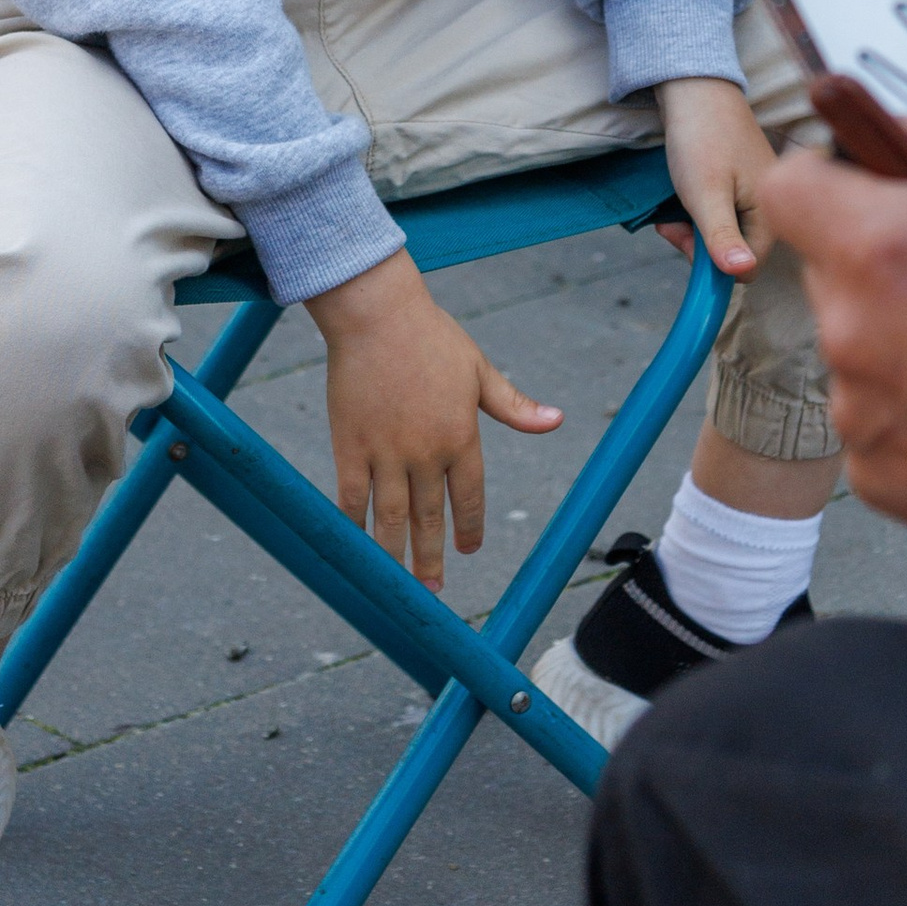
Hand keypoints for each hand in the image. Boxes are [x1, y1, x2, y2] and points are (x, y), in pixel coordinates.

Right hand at [310, 249, 561, 587]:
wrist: (376, 314)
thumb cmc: (431, 338)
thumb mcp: (480, 370)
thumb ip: (514, 406)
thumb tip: (557, 420)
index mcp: (462, 436)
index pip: (469, 497)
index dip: (468, 528)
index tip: (467, 549)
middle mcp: (426, 452)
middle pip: (429, 517)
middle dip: (431, 557)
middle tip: (432, 591)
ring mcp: (385, 452)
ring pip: (390, 517)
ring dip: (395, 554)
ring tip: (397, 582)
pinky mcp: (349, 446)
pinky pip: (351, 496)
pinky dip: (353, 525)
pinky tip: (355, 546)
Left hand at [652, 76, 783, 278]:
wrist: (694, 87)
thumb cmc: (701, 139)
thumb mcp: (706, 195)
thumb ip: (723, 237)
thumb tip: (741, 274)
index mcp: (771, 211)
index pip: (746, 268)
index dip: (712, 264)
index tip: (683, 237)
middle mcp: (770, 205)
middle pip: (734, 251)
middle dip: (699, 243)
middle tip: (672, 221)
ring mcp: (756, 192)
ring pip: (724, 231)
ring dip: (694, 227)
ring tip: (674, 206)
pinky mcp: (741, 182)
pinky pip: (722, 211)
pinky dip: (699, 209)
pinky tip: (684, 193)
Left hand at [760, 121, 906, 587]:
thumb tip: (897, 134)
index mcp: (876, 247)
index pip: (789, 187)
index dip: (828, 179)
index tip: (868, 187)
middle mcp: (848, 331)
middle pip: (834, 273)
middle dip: (885, 267)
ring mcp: (858, 415)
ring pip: (863, 354)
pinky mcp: (881, 483)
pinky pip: (885, 426)